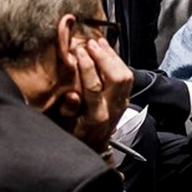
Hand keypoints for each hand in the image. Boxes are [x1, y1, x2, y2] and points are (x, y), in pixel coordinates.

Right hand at [57, 38, 132, 153]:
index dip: (86, 66)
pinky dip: (118, 61)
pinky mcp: (126, 98)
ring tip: (99, 43)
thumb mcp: (64, 127)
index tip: (77, 51)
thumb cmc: (75, 135)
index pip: (94, 86)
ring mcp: (122, 103)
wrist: (93, 148)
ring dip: (113, 56)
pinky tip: (108, 51)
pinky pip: (128, 76)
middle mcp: (113, 109)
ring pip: (126, 75)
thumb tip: (72, 96)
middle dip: (104, 57)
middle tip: (90, 44)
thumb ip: (67, 111)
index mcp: (95, 117)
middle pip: (117, 78)